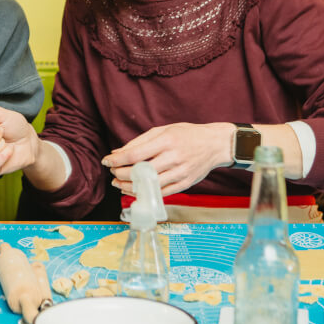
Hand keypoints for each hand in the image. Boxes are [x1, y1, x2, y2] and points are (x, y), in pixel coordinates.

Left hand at [101, 122, 232, 195]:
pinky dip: (145, 193)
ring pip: (149, 185)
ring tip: (119, 183)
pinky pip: (161, 193)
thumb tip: (118, 152)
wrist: (216, 144)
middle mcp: (173, 157)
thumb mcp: (163, 130)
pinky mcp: (185, 184)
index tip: (107, 161)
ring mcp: (180, 172)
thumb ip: (139, 141)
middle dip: (121, 173)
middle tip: (112, 172)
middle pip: (140, 171)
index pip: (135, 154)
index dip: (117, 160)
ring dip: (130, 186)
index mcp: (166, 141)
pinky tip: (135, 189)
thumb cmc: (187, 135)